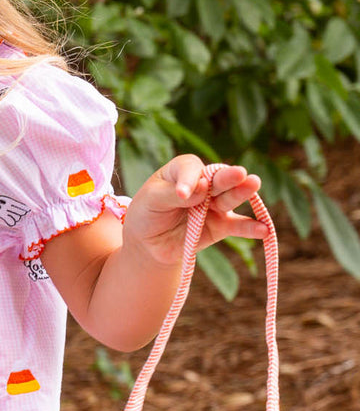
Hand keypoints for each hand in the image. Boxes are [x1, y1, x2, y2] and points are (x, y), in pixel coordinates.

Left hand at [123, 154, 264, 265]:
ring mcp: (214, 205)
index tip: (182, 195)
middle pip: (218, 180)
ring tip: (253, 184)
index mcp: (183, 170)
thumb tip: (202, 188)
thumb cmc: (147, 213)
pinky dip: (250, 228)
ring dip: (242, 193)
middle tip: (239, 174)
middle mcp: (204, 184)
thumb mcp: (151, 201)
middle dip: (228, 178)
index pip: (190, 167)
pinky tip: (263, 229)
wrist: (148, 243)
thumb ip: (173, 194)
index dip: (189, 178)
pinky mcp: (220, 226)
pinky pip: (237, 226)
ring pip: (229, 199)